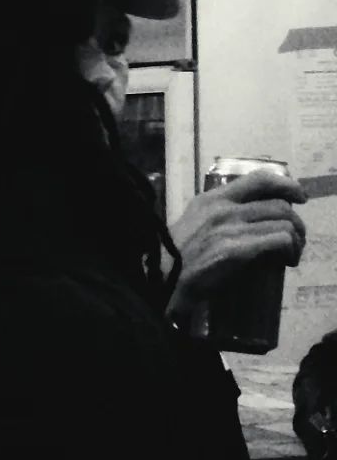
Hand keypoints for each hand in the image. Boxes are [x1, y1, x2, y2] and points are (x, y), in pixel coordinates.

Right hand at [167, 173, 306, 319]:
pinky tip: (286, 261)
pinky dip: (290, 251)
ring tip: (292, 254)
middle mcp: (223, 209)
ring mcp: (230, 229)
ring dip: (297, 240)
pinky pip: (280, 241)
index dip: (287, 184)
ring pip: (285, 223)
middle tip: (296, 239)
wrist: (161, 279)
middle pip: (279, 205)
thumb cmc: (175, 256)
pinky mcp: (237, 250)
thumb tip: (250, 217)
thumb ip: (217, 214)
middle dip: (297, 223)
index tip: (299, 196)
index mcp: (211, 199)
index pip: (259, 179)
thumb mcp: (192, 222)